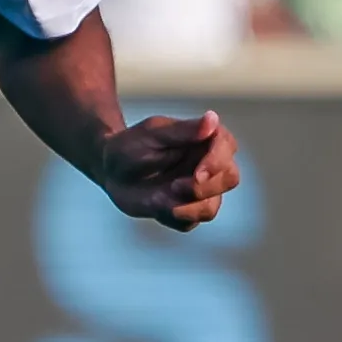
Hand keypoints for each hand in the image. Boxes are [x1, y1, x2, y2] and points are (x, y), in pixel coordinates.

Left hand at [95, 109, 239, 230]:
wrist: (110, 170)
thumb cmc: (131, 146)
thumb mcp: (152, 134)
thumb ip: (183, 130)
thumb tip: (212, 118)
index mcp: (206, 139)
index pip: (227, 148)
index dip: (217, 163)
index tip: (198, 174)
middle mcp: (210, 165)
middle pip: (230, 178)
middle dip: (206, 188)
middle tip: (175, 186)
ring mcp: (201, 190)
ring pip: (211, 207)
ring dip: (188, 207)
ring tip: (160, 198)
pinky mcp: (187, 210)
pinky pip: (190, 222)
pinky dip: (173, 218)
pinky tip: (155, 205)